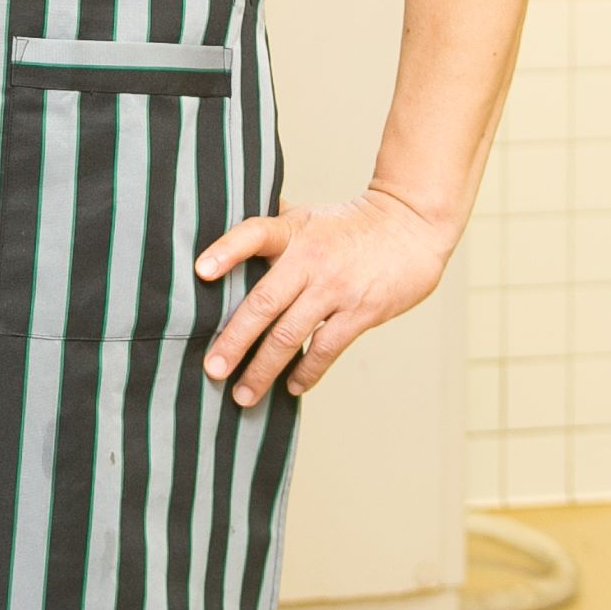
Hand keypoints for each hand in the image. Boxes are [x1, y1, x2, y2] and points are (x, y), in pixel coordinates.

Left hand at [195, 190, 453, 406]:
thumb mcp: (307, 215)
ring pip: (291, 335)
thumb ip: (271, 225)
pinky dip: (306, 371)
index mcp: (292, 231)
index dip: (226, 251)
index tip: (200, 272)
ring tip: (243, 394)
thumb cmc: (349, 224)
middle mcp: (310, 260)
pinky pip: (327, 349)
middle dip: (235, 340)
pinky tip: (290, 387)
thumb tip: (224, 221)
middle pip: (264, 302)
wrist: (411, 226)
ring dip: (264, 369)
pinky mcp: (362, 312)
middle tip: (212, 370)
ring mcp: (336, 288)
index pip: (254, 234)